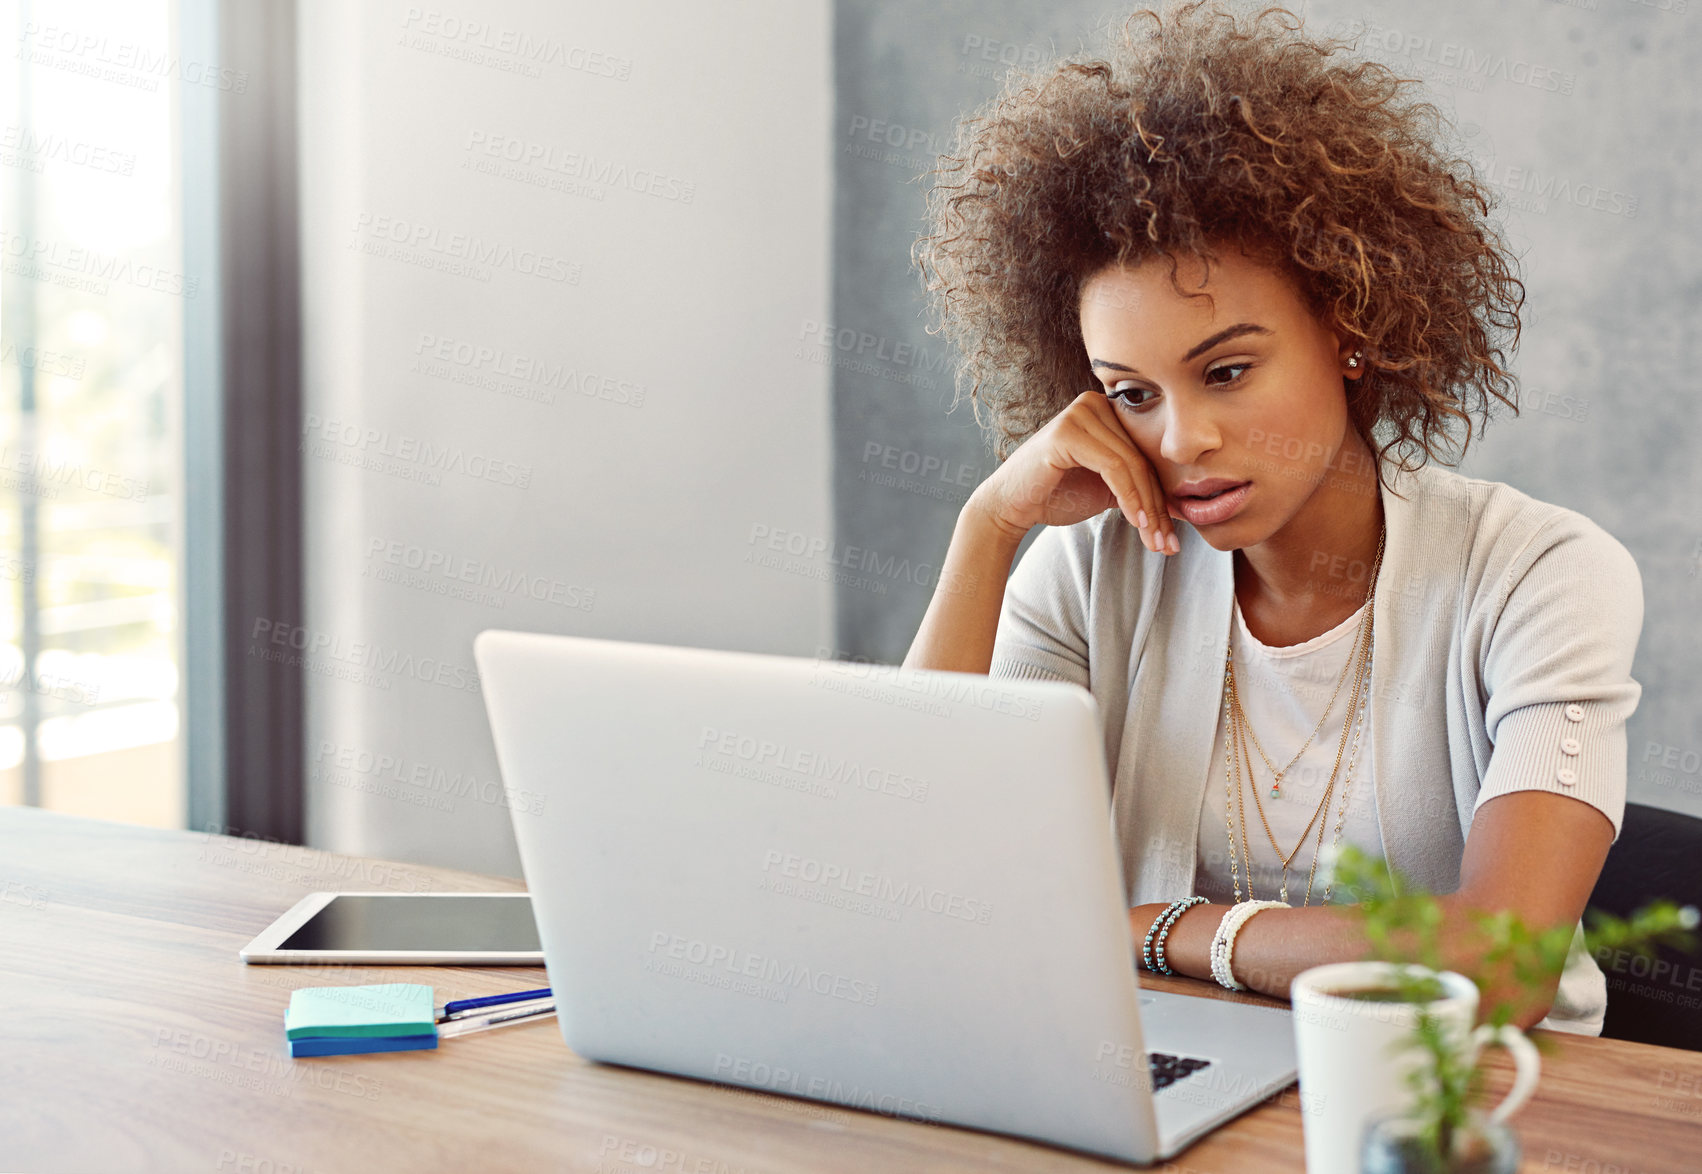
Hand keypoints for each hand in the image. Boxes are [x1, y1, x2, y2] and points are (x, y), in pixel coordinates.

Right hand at [965, 390, 1176, 554]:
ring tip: (1155, 541)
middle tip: (1167, 544)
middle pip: (1142, 459)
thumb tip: (1184, 506)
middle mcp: (1094, 403)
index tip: (1173, 534)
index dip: (1163, 496)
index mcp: (1107, 410)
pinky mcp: (1067, 431)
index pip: (1146, 454)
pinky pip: (1113, 467)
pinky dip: (1129, 498)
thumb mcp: (1108, 490)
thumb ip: (1139, 488)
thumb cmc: (1056, 495)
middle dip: (1158, 508)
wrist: (1011, 506)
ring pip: (1131, 465)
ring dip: (1147, 509)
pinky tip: (1136, 523)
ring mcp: (1080, 413)